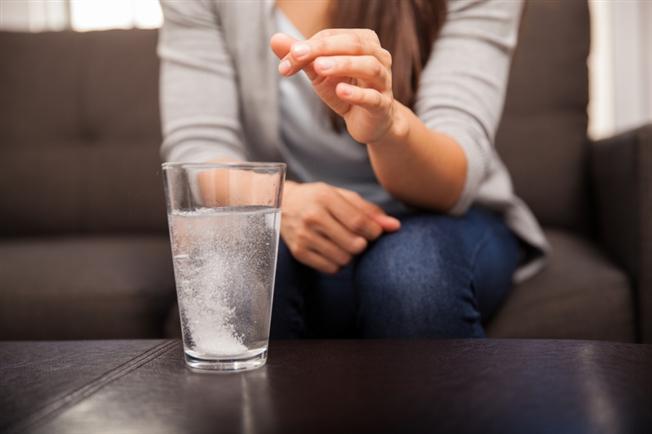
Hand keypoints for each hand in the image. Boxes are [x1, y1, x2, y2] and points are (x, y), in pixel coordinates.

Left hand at [270, 30, 405, 144]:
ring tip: (319, 68)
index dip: (309, 46)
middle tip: (298, 54)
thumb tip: (275, 39)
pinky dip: (357, 94)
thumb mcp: (319, 73)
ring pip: (369, 67)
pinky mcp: (382, 106)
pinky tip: (340, 91)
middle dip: (324, 48)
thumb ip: (300, 57)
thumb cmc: (345, 90)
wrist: (368, 122)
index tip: (287, 60)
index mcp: (363, 42)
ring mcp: (383, 82)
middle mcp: (378, 57)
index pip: (333, 37)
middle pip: (354, 45)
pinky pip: (373, 97)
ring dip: (343, 64)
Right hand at [281, 181, 399, 273]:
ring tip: (344, 243)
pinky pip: (331, 268)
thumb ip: (369, 210)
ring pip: (343, 259)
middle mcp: (312, 217)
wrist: (282, 204)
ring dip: (350, 254)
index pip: (358, 222)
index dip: (374, 231)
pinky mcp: (299, 252)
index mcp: (325, 198)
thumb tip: (395, 226)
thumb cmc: (318, 199)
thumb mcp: (341, 196)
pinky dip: (337, 263)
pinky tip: (333, 250)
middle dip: (363, 244)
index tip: (375, 231)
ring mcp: (304, 237)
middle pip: (354, 244)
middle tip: (359, 238)